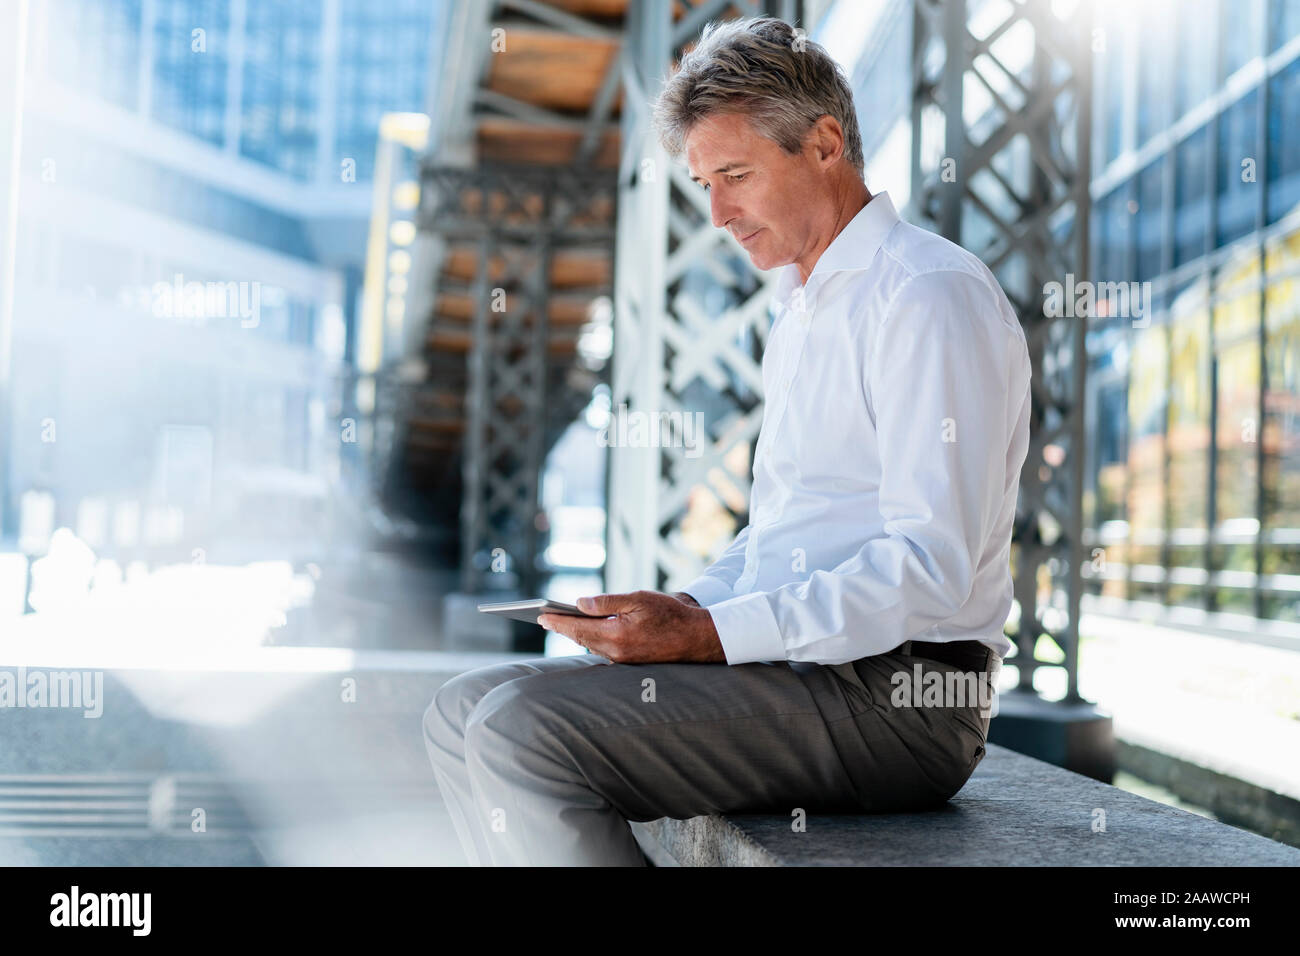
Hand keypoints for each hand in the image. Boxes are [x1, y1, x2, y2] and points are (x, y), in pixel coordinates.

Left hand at [538, 590, 724, 663]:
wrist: (696, 638)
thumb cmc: (670, 614)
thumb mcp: (638, 599)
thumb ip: (607, 602)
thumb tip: (580, 603)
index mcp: (615, 634)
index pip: (577, 627)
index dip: (557, 621)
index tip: (540, 616)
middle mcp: (615, 651)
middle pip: (580, 638)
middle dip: (562, 628)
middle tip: (544, 619)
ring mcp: (622, 659)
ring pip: (590, 646)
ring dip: (575, 634)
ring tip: (561, 623)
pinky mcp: (629, 661)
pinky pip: (602, 650)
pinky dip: (590, 640)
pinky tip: (587, 632)